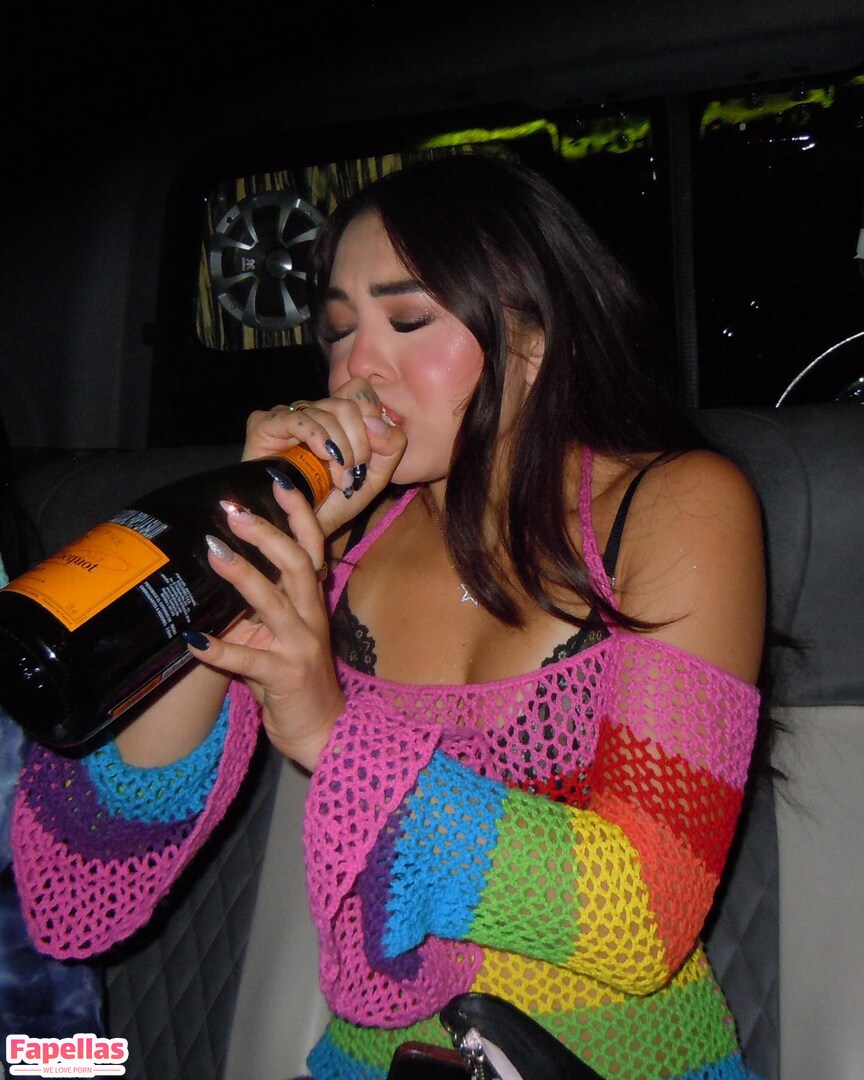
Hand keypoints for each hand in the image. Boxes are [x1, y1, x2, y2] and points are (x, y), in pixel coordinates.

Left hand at [185, 478, 343, 770]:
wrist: (320, 730)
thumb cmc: (291, 677)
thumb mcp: (277, 632)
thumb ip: (256, 602)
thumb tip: (218, 563)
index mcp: (309, 601)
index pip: (311, 547)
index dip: (298, 512)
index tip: (278, 479)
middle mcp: (310, 617)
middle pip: (297, 564)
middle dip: (267, 533)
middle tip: (233, 510)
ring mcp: (300, 646)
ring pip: (275, 601)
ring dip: (243, 574)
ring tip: (214, 550)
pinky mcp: (285, 677)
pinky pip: (249, 659)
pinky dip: (220, 649)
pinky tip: (193, 640)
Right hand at [243, 377, 406, 537]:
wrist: (297, 530)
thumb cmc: (332, 504)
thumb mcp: (373, 479)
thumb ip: (390, 448)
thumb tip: (376, 422)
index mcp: (338, 419)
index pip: (359, 390)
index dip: (372, 415)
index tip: (370, 454)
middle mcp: (313, 412)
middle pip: (348, 403)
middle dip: (359, 442)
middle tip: (353, 473)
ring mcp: (288, 416)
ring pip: (328, 411)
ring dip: (340, 448)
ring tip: (337, 478)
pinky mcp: (264, 425)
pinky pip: (297, 418)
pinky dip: (317, 436)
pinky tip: (323, 455)